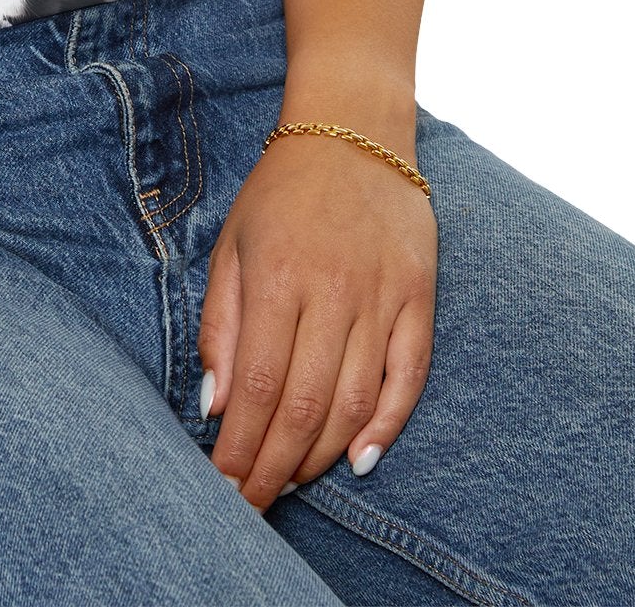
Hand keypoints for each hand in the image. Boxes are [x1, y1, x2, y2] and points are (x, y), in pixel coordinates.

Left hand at [198, 123, 437, 509]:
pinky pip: (409, 377)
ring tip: (292, 482)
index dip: (241, 446)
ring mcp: (382, 296)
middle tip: (253, 504)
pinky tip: (360, 459)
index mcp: (278, 277)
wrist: (353, 131)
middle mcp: (333, 291)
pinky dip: (387, 425)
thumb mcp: (232, 245)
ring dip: (322, 455)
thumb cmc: (281, 192)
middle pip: (304, 405)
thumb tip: (215, 405)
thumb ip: (221, 325)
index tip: (224, 485)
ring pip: (355, 401)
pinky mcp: (420, 297)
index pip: (258, 386)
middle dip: (275, 466)